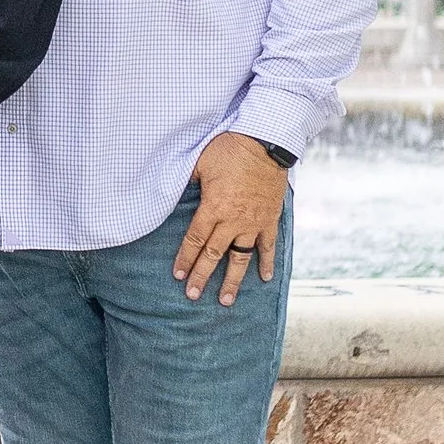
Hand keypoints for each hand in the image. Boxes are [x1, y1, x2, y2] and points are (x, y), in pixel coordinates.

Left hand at [173, 132, 289, 305]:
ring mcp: (253, 223)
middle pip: (213, 254)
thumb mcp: (200, 163)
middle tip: (192, 295)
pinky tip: (264, 279)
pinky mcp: (270, 219)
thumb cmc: (230, 149)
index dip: (185, 258)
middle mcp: (232, 221)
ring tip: (225, 300)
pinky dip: (266, 262)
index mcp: (213, 208)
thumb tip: (173, 193)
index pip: (195, 240)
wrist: (266, 143)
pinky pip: (268, 246)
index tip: (178, 275)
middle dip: (201, 276)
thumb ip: (189, 183)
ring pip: (240, 257)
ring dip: (232, 280)